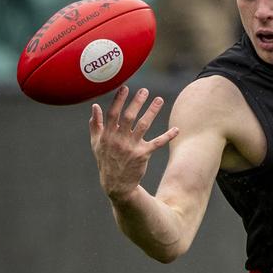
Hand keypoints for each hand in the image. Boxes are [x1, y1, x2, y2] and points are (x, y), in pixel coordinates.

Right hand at [89, 86, 178, 201]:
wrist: (116, 184)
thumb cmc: (106, 161)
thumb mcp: (96, 144)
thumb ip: (95, 125)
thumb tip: (95, 107)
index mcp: (107, 135)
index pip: (113, 113)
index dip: (119, 100)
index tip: (125, 87)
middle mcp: (119, 139)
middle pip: (129, 116)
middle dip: (137, 102)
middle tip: (145, 90)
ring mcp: (131, 147)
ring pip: (144, 125)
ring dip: (152, 112)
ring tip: (159, 100)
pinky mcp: (143, 155)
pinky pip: (157, 143)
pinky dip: (167, 136)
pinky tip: (177, 129)